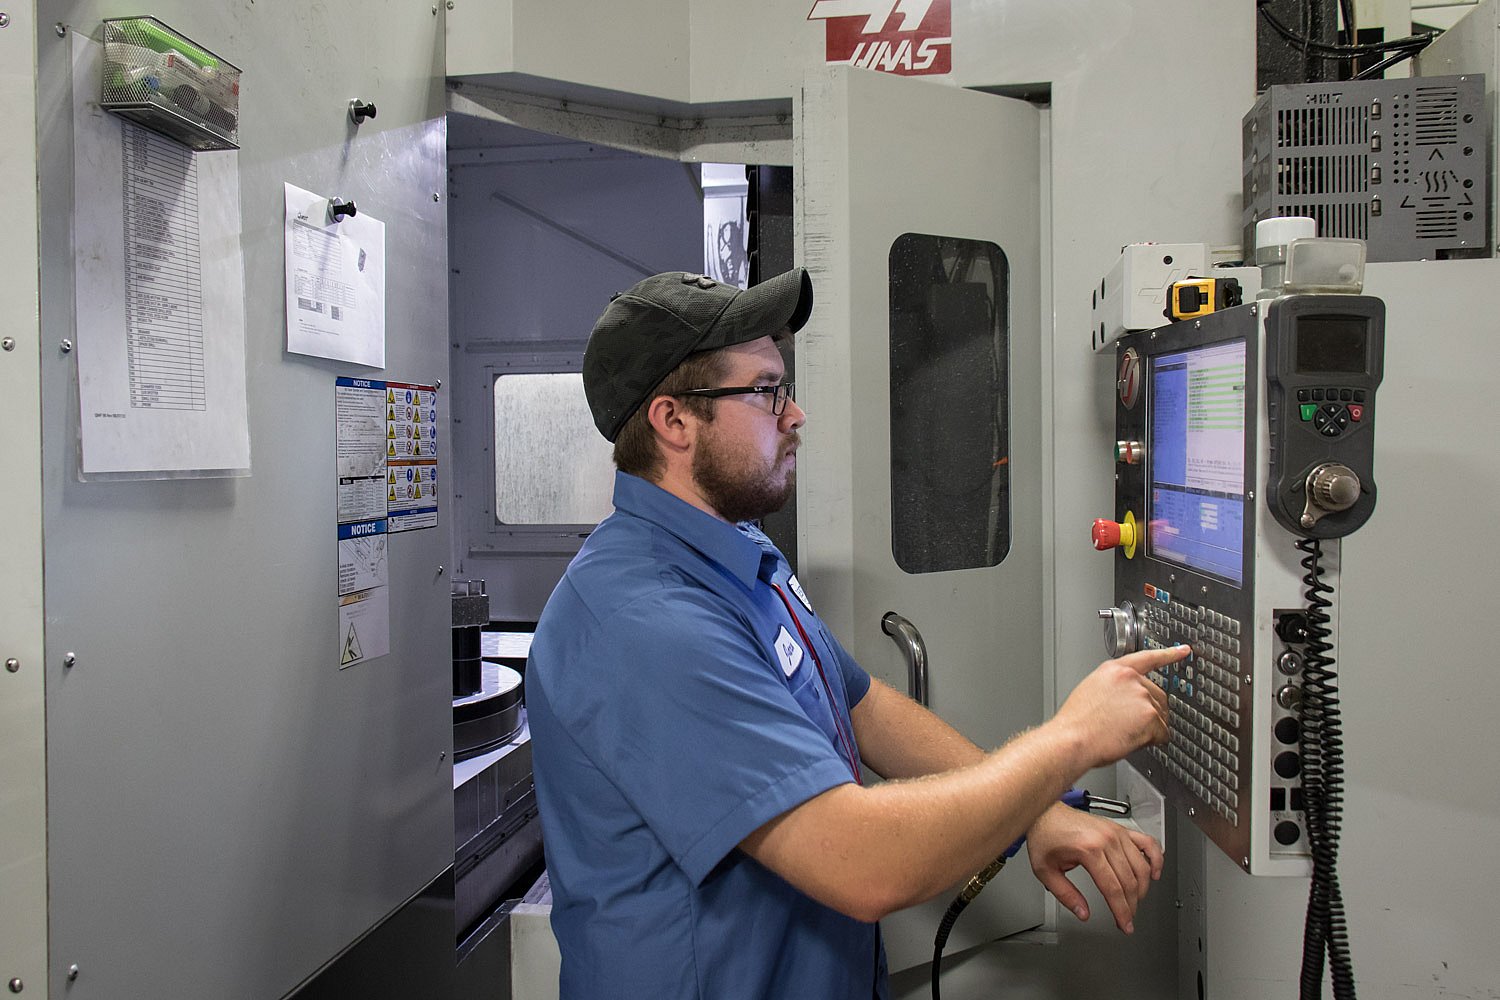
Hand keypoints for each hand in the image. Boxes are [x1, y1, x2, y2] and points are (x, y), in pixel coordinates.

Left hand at [1026, 802, 1163, 933]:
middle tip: (1128, 920)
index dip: (1121, 911)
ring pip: (1141, 867)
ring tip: (1135, 902)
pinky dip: (1156, 859)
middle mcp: (1106, 840)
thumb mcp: (1045, 870)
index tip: (1125, 925)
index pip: (1113, 888)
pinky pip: (1147, 843)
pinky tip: (1155, 873)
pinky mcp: (1120, 828)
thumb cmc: (1045, 836)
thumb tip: (1083, 913)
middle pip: (1129, 881)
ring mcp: (1116, 832)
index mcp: (1088, 849)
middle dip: (1131, 906)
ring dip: (1143, 889)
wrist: (1046, 813)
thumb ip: (1065, 895)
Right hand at [1055, 646, 1180, 768]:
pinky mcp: (1149, 715)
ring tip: (1122, 732)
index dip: (1168, 655)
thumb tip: (1127, 701)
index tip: (1182, 651)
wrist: (1073, 740)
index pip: (1147, 658)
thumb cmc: (1077, 724)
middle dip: (1149, 713)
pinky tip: (1131, 740)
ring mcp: (1142, 695)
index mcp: (1114, 670)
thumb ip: (1114, 688)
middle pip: (1157, 696)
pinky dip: (1152, 741)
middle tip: (1127, 725)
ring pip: (1160, 716)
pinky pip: (1162, 733)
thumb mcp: (1091, 692)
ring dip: (1148, 728)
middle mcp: (1130, 678)